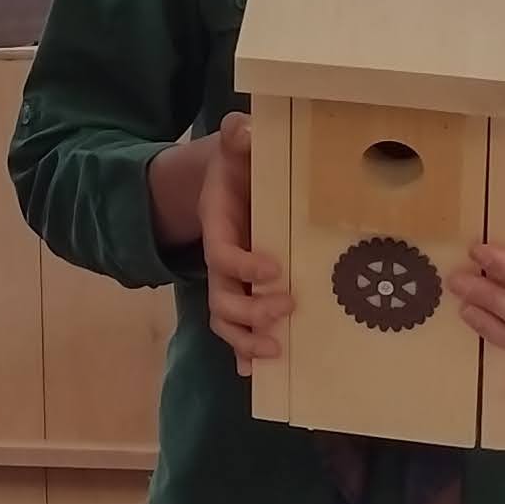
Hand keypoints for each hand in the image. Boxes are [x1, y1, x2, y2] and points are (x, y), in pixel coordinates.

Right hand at [157, 113, 288, 372]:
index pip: (222, 254)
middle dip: (250, 310)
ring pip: (226, 320)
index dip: (243, 265)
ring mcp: (230, 280)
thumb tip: (243, 131)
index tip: (274, 269)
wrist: (223, 180)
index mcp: (218, 227)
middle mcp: (222, 259)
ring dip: (247, 339)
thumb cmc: (236, 164)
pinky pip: (236, 328)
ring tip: (276, 350)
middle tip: (286, 309)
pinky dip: (243, 352)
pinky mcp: (243, 290)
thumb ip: (237, 136)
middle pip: (222, 298)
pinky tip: (258, 372)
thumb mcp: (234, 145)